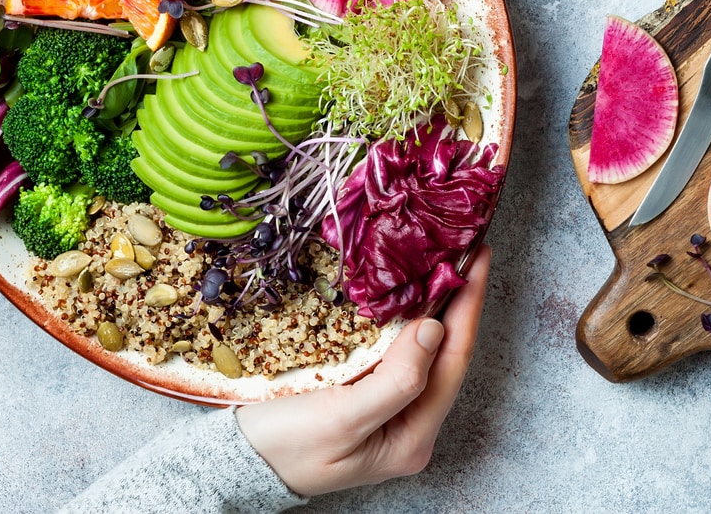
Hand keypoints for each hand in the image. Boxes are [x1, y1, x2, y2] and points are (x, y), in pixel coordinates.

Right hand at [238, 245, 491, 497]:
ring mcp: (389, 411)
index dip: (468, 307)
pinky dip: (405, 318)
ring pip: (424, 350)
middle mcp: (408, 426)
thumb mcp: (339, 420)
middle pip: (445, 355)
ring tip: (444, 260)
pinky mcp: (367, 395)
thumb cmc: (281, 448)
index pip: (453, 362)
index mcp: (411, 438)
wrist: (233, 462)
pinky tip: (406, 291)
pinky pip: (398, 351)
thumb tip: (434, 330)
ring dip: (435, 305)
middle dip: (458, 301)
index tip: (477, 258)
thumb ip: (395, 382)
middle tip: (466, 248)